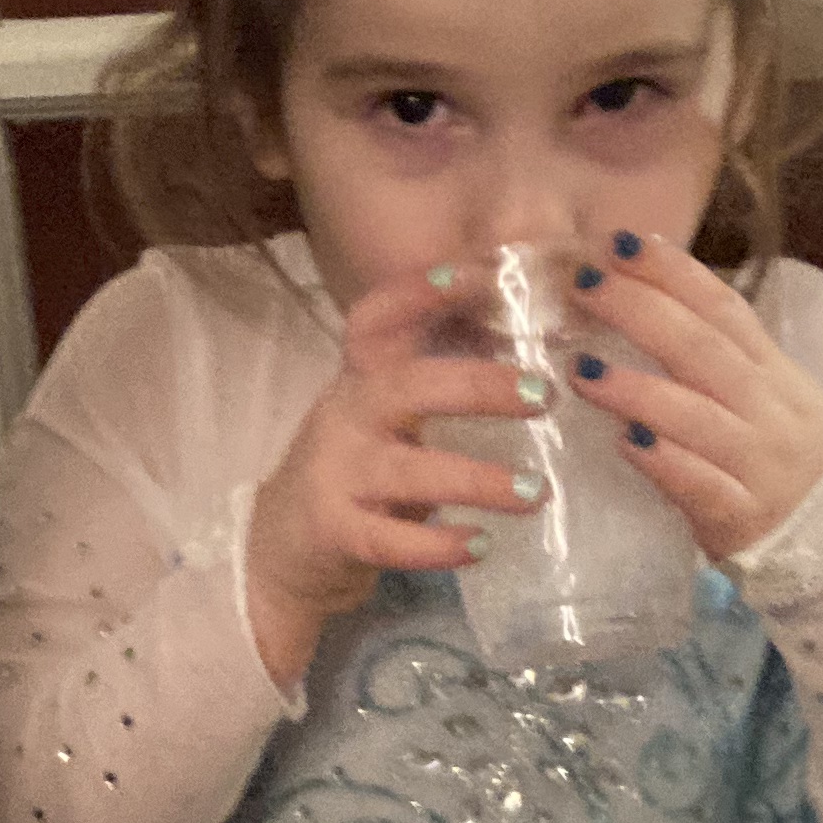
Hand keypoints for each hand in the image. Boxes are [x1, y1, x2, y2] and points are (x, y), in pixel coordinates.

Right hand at [245, 263, 542, 685]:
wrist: (279, 548)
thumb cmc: (354, 475)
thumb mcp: (385, 419)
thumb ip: (436, 388)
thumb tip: (531, 357)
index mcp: (362, 380)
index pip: (378, 321)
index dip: (418, 292)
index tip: (474, 274)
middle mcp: (346, 416)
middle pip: (407, 386)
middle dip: (479, 386)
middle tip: (543, 395)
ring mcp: (335, 473)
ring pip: (407, 470)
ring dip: (477, 479)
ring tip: (535, 493)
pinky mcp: (333, 531)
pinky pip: (388, 539)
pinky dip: (435, 544)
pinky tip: (479, 546)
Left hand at [566, 230, 822, 557]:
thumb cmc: (788, 458)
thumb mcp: (770, 398)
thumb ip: (717, 359)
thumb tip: (645, 303)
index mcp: (773, 373)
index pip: (724, 310)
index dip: (675, 274)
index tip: (623, 243)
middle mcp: (768, 411)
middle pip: (704, 351)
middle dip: (644, 312)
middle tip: (585, 285)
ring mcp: (758, 464)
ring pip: (697, 418)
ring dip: (639, 391)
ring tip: (584, 371)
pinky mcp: (743, 517)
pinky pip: (701, 487)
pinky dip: (665, 463)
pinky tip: (625, 445)